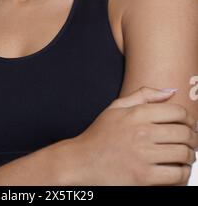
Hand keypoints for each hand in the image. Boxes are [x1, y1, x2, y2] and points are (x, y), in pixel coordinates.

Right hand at [68, 86, 197, 185]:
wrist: (81, 162)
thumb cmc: (99, 135)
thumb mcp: (116, 108)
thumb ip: (143, 95)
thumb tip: (171, 91)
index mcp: (136, 114)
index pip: (177, 112)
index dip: (190, 118)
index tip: (190, 125)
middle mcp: (141, 132)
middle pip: (184, 132)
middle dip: (193, 138)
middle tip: (192, 142)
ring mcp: (143, 155)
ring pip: (183, 154)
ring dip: (190, 156)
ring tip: (186, 156)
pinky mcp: (143, 177)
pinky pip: (176, 175)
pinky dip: (183, 174)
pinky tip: (178, 171)